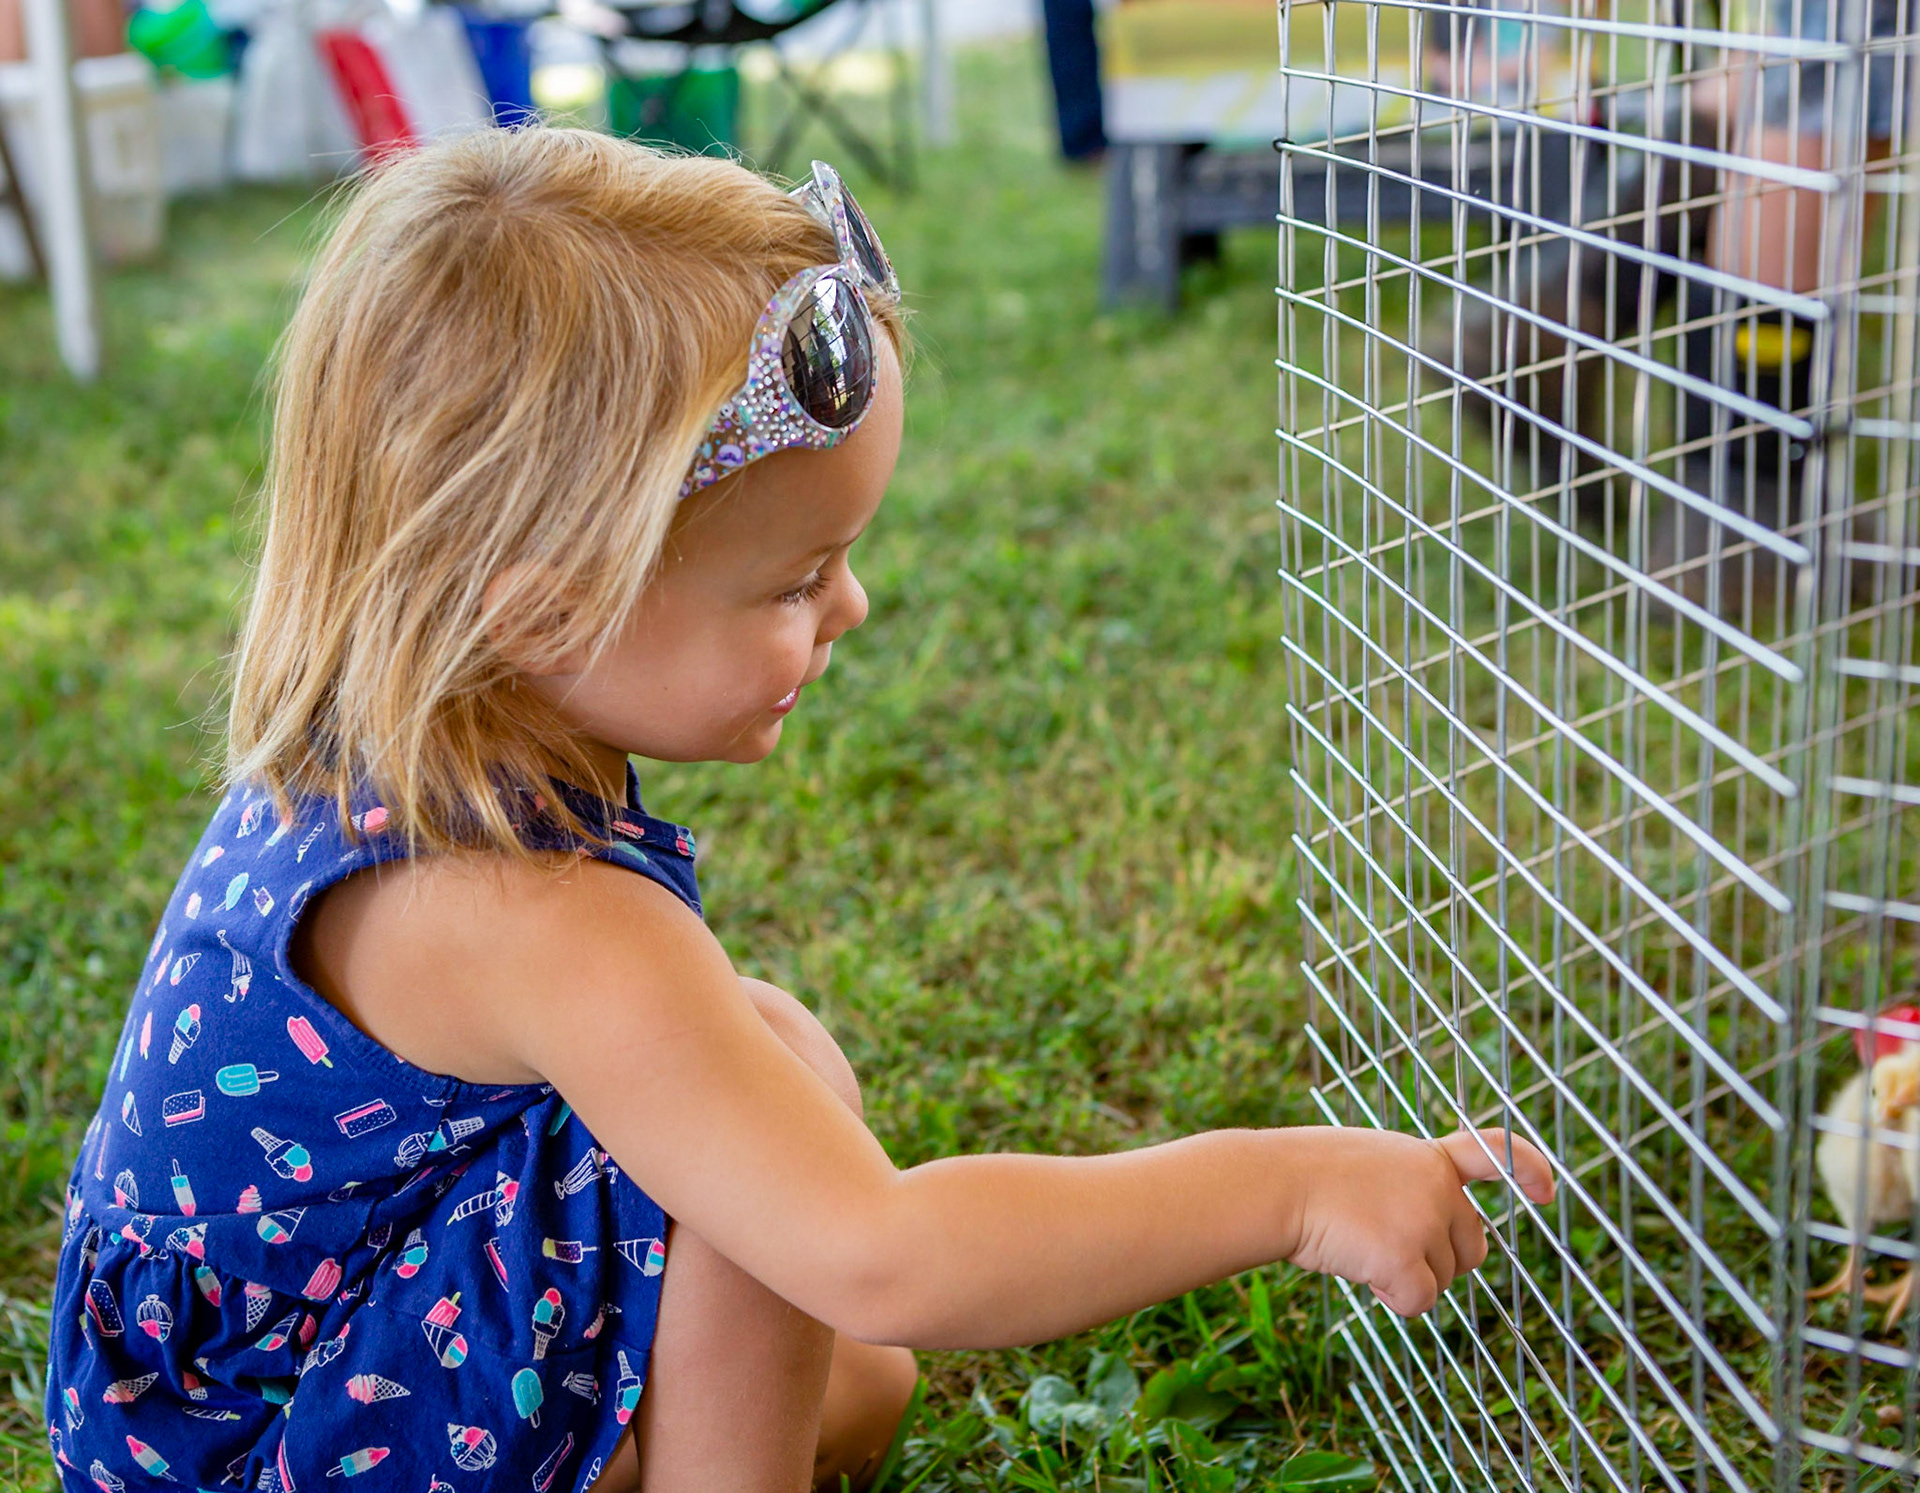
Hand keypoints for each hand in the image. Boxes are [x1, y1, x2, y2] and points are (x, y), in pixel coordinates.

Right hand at [1283, 1126, 1555, 1316]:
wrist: (1275, 1185)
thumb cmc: (1306, 1176)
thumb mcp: (1371, 1162)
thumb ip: (1412, 1186)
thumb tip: (1431, 1234)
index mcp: (1426, 1156)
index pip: (1491, 1153)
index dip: (1526, 1169)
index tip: (1547, 1191)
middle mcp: (1436, 1185)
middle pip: (1470, 1247)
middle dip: (1438, 1259)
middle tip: (1383, 1242)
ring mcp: (1424, 1220)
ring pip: (1443, 1280)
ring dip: (1406, 1276)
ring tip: (1358, 1243)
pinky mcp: (1406, 1257)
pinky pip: (1420, 1302)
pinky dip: (1392, 1297)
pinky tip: (1359, 1268)